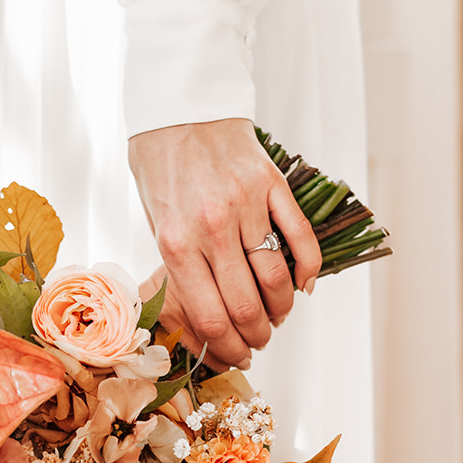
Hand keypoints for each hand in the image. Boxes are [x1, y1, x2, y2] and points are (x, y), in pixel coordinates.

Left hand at [129, 118, 320, 368]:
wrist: (179, 107)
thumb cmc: (161, 166)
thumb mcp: (155, 219)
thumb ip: (179, 262)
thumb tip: (206, 312)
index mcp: (176, 242)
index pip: (211, 317)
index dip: (229, 347)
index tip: (237, 355)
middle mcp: (211, 228)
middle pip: (247, 306)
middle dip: (258, 336)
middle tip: (260, 341)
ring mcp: (245, 206)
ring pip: (276, 278)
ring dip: (282, 308)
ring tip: (279, 315)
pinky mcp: (271, 185)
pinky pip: (299, 238)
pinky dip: (307, 269)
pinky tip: (302, 285)